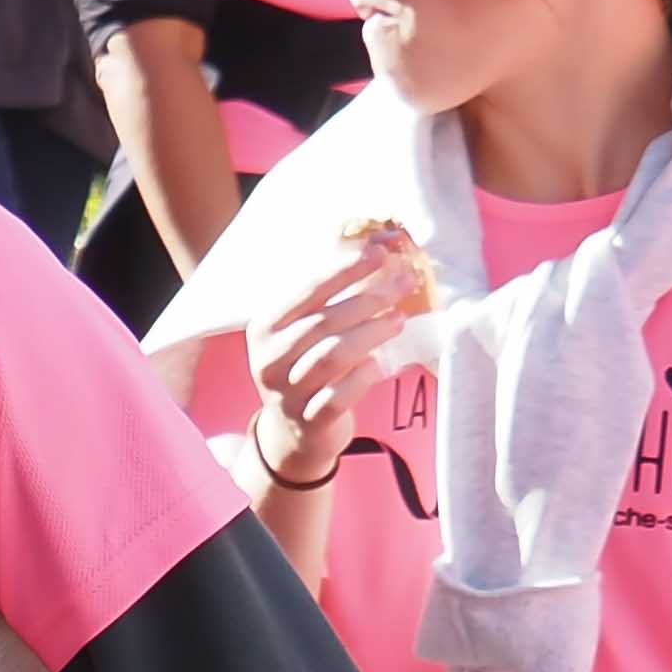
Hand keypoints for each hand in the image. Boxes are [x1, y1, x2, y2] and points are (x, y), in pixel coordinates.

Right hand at [246, 220, 432, 484]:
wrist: (295, 429)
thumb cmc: (307, 362)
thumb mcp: (307, 325)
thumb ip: (336, 288)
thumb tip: (385, 241)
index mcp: (265, 327)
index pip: (307, 291)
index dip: (346, 270)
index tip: (382, 253)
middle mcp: (269, 360)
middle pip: (324, 322)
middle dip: (370, 298)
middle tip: (406, 282)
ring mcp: (287, 393)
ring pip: (332, 356)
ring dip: (372, 333)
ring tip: (400, 319)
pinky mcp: (309, 421)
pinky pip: (338, 396)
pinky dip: (363, 377)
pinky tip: (378, 364)